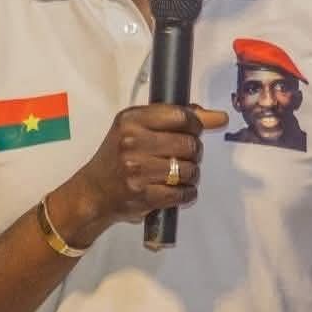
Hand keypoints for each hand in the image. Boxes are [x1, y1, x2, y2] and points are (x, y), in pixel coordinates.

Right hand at [52, 104, 226, 243]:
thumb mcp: (137, 128)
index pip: (180, 116)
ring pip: (189, 170)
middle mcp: (132, 142)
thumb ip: (175, 118)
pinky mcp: (143, 195)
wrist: (93, 192)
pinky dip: (187, 193)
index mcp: (131, 119)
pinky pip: (183, 193)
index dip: (195, 125)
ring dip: (191, 175)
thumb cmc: (118, 157)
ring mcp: (137, 169)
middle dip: (194, 152)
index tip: (194, 131)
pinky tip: (177, 190)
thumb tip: (217, 117)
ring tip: (178, 175)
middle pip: (189, 144)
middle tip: (183, 156)